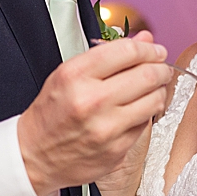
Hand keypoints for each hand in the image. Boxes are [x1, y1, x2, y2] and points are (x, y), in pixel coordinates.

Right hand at [18, 31, 171, 195]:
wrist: (34, 156)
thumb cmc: (51, 113)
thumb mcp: (68, 75)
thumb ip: (107, 55)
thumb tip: (145, 39)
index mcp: (75, 76)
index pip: (127, 52)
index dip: (149, 49)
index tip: (156, 51)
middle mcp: (91, 101)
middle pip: (147, 75)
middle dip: (161, 69)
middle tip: (162, 69)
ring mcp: (106, 128)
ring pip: (154, 100)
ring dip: (159, 91)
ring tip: (153, 89)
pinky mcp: (116, 149)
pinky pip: (145, 124)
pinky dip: (146, 114)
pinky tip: (137, 111)